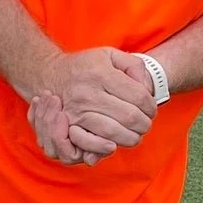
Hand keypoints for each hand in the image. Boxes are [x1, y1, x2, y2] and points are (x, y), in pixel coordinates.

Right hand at [26, 48, 154, 164]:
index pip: (139, 96)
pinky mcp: (68, 125)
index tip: (151, 110)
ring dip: (130, 138)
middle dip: (144, 125)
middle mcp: (88, 93)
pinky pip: (90, 143)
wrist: (51, 73)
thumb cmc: (86, 66)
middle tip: (145, 125)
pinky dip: (106, 147)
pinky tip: (114, 145)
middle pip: (130, 117)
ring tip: (134, 135)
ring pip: (113, 132)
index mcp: (101, 74)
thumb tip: (146, 88)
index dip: (151, 107)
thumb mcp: (111, 55)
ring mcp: (76, 110)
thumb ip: (134, 66)